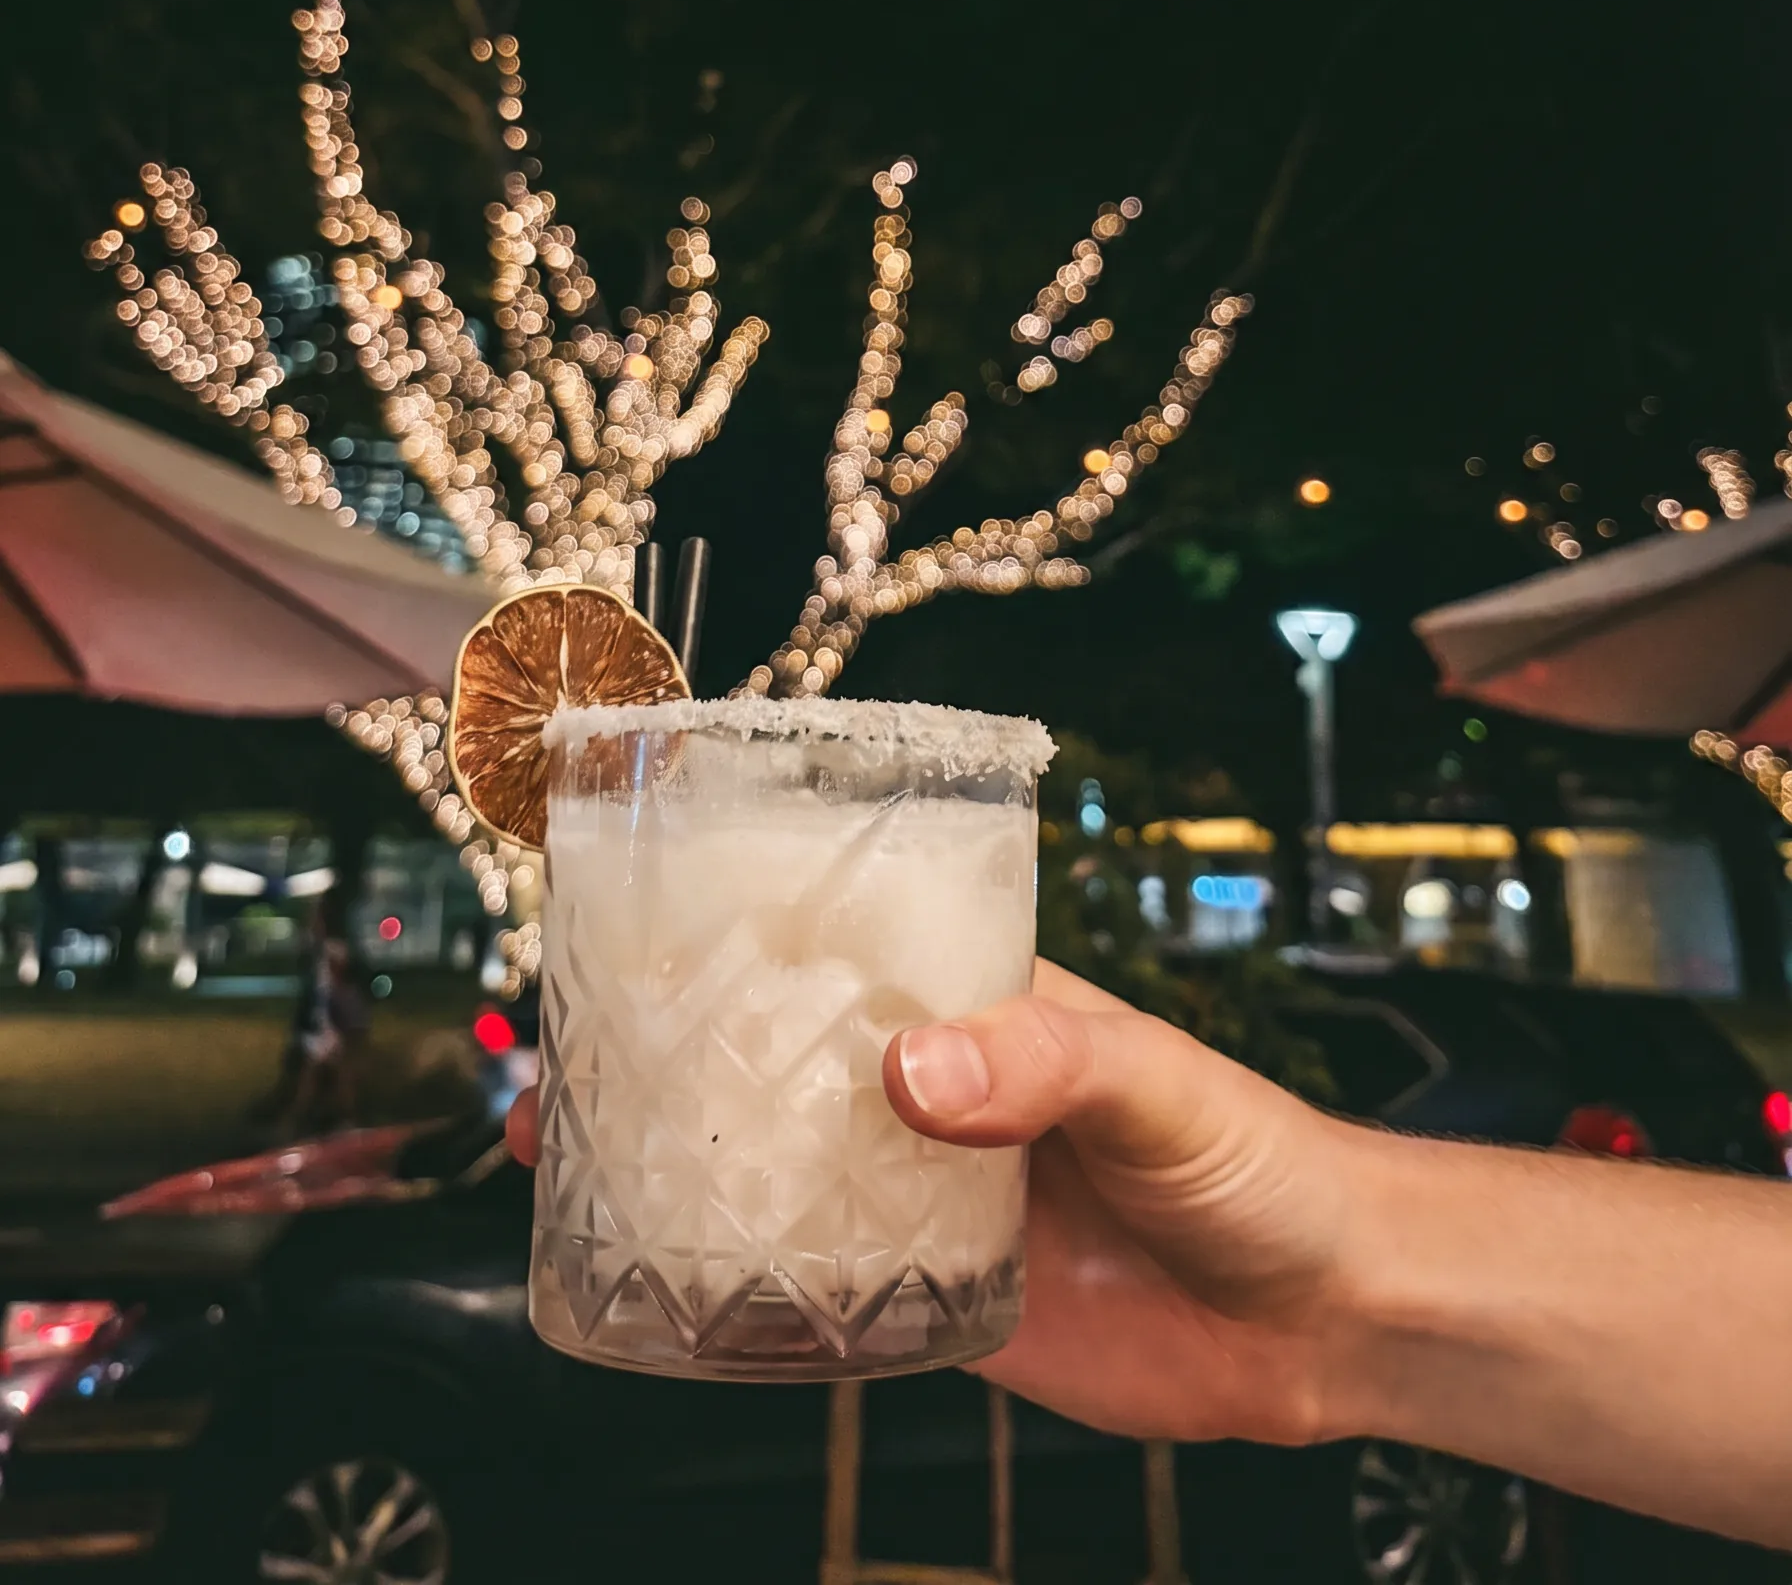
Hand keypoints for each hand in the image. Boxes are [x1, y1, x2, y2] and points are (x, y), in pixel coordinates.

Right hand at [508, 960, 1368, 1444]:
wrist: (1325, 1320)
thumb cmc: (1262, 1159)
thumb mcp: (1155, 1082)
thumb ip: (1044, 1064)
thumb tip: (914, 1072)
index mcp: (982, 1008)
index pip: (840, 953)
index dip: (738, 940)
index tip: (637, 931)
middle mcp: (941, 1094)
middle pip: (780, 1064)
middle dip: (671, 1059)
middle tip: (562, 1064)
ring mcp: (933, 1197)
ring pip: (780, 1175)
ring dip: (682, 1171)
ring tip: (573, 1162)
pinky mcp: (943, 1301)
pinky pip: (823, 1293)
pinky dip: (747, 1290)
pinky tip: (671, 1287)